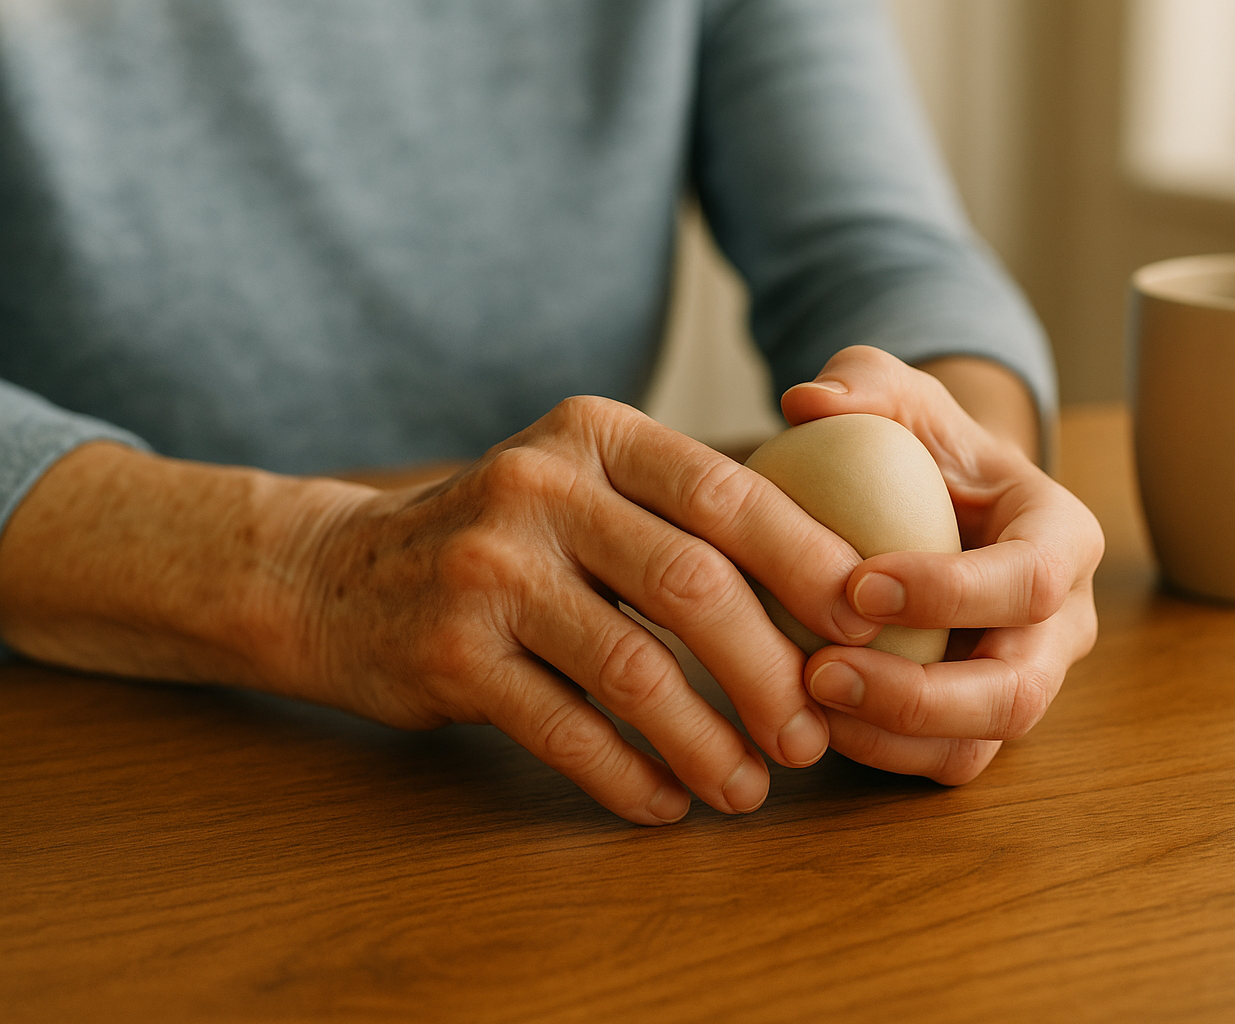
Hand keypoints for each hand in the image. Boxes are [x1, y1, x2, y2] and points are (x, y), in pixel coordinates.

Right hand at [304, 397, 880, 823]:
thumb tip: (832, 590)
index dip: (810, 563)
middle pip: (693, 586)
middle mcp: (541, 487)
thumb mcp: (584, 486)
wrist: (337, 576)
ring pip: (634, 671)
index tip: (865, 628)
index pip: (729, 493)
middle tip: (813, 735)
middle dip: (771, 671)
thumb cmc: (505, 539)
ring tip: (751, 788)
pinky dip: (629, 776)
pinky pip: (565, 730)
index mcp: (597, 436)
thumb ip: (682, 515)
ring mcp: (487, 569)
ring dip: (708, 742)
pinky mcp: (449, 653)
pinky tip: (667, 803)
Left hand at [780, 346, 1102, 782]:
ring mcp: (1023, 681)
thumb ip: (863, 381)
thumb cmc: (924, 445)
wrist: (940, 503)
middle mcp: (1061, 625)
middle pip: (1019, 692)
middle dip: (918, 696)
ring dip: (887, 738)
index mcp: (1062, 538)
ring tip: (802, 700)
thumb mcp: (900, 396)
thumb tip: (809, 401)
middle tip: (820, 673)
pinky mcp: (978, 723)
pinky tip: (806, 714)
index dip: (951, 594)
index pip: (1032, 581)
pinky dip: (873, 751)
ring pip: (978, 746)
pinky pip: (938, 762)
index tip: (857, 586)